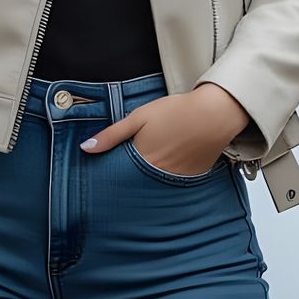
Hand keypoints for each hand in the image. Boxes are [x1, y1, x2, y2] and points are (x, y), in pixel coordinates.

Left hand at [78, 84, 249, 175]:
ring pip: (153, 187)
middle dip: (126, 183)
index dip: (109, 178)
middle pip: (135, 185)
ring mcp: (175, 180)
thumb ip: (112, 135)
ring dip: (146, 183)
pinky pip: (173, 185)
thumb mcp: (139, 117)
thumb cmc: (175, 111)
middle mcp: (157, 175)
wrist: (214, 114)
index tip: (100, 180)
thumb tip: (85, 148)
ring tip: (146, 172)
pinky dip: (167, 179)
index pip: (118, 177)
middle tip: (120, 180)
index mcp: (141, 160)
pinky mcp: (191, 180)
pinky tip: (168, 167)